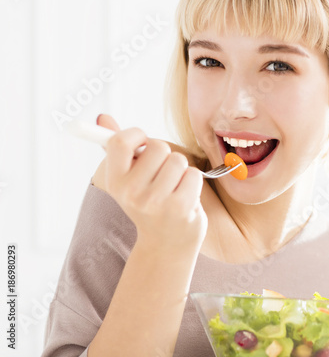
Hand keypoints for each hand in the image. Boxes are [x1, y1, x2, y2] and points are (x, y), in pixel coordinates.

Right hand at [96, 114, 207, 250]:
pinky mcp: (179, 207)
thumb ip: (117, 147)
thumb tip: (102, 117)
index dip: (138, 136)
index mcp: (115, 181)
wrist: (166, 244)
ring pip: (179, 160)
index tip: (144, 146)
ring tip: (174, 189)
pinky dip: (193, 183)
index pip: (120, 141)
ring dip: (181, 171)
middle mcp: (131, 192)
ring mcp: (155, 201)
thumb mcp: (128, 178)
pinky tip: (186, 198)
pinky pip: (193, 174)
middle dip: (166, 157)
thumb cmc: (149, 204)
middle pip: (159, 147)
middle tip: (162, 177)